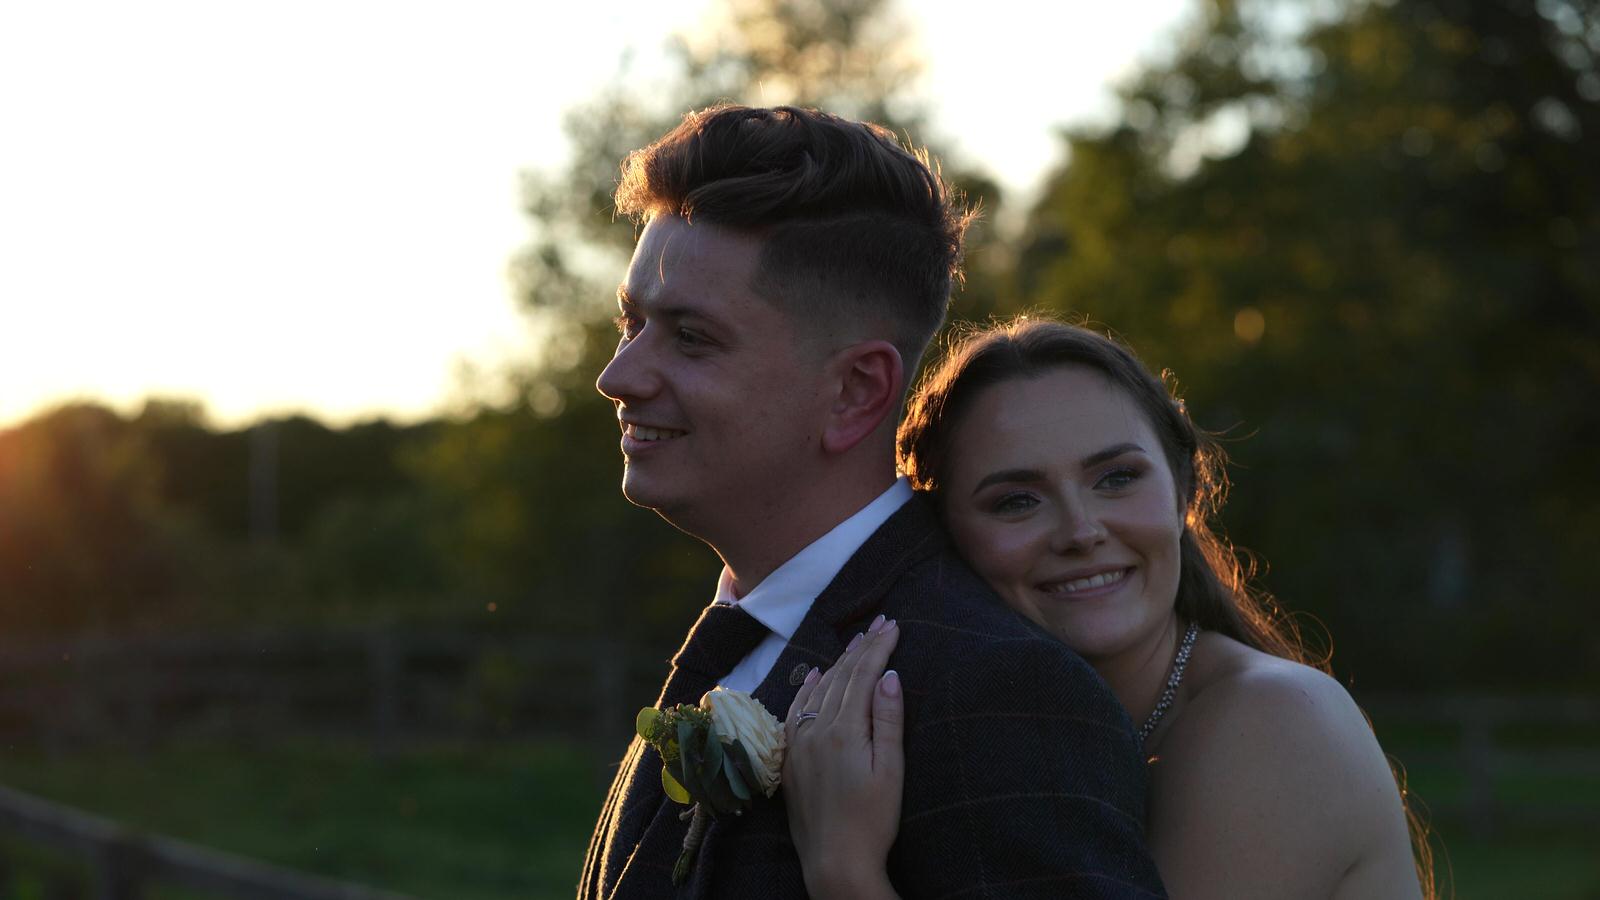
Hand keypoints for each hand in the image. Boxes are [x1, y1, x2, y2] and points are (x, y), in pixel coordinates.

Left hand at [783, 615, 903, 899]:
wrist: (835, 861)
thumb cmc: (872, 820)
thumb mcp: (891, 770)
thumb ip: (888, 720)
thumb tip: (889, 675)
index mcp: (844, 730)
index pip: (862, 675)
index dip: (878, 647)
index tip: (893, 624)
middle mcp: (816, 730)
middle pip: (840, 676)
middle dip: (861, 646)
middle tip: (880, 622)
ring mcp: (798, 743)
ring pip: (818, 689)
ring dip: (838, 662)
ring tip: (855, 640)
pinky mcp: (789, 759)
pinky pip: (795, 710)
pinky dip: (806, 687)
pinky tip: (813, 674)